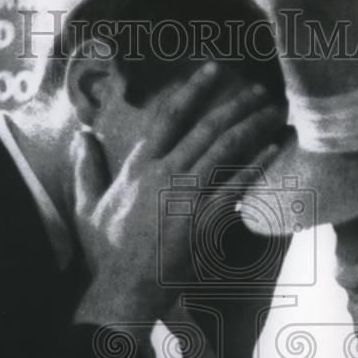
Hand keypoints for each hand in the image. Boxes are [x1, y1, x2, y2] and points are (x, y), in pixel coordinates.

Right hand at [70, 64, 282, 329]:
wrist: (123, 288)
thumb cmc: (106, 251)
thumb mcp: (88, 205)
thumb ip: (87, 166)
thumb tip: (83, 134)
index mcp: (139, 166)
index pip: (169, 116)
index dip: (194, 89)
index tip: (213, 69)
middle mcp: (165, 172)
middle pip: (207, 127)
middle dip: (236, 104)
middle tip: (259, 89)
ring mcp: (187, 195)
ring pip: (227, 149)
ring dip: (254, 126)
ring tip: (275, 112)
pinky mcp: (205, 219)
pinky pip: (238, 185)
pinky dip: (258, 164)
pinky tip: (275, 148)